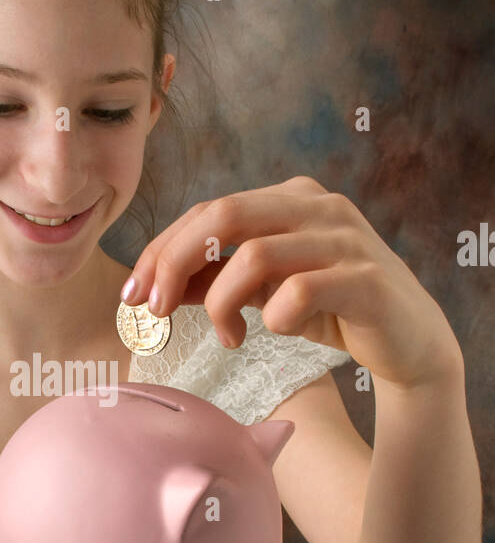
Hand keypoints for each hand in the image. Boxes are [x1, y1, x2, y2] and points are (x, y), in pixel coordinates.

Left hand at [120, 176, 462, 388]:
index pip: (209, 211)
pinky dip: (275, 317)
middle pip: (224, 215)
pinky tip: (277, 332)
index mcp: (290, 198)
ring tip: (226, 335)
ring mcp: (346, 239)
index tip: (132, 294)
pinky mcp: (366, 280)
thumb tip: (152, 286)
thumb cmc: (332, 311)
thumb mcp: (265, 292)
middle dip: (175, 262)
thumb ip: (215, 281)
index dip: (162, 249)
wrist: (410, 344)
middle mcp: (318, 207)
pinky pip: (301, 290)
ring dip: (221, 301)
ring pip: (256, 254)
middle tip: (152, 309)